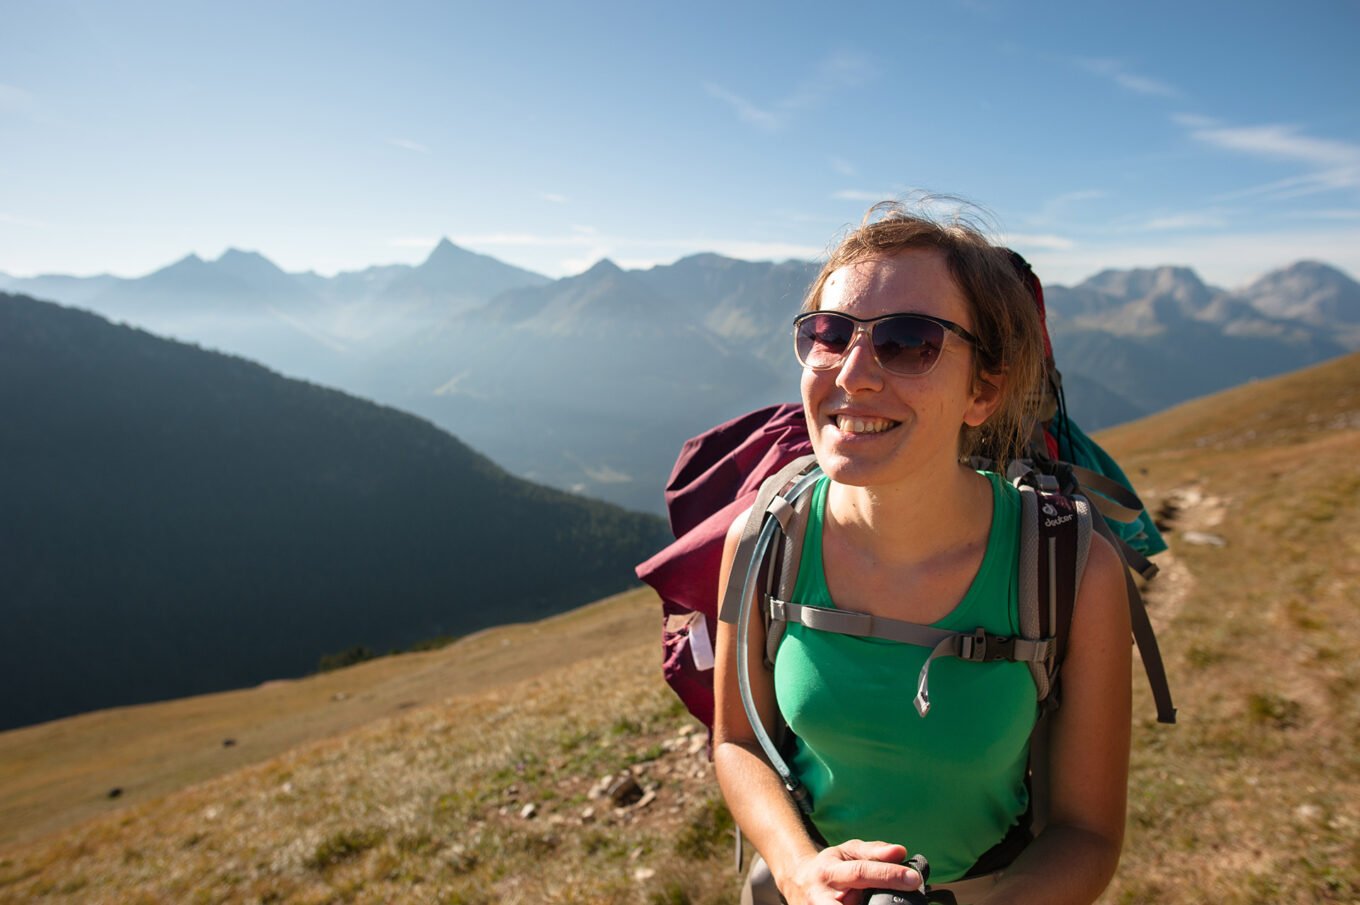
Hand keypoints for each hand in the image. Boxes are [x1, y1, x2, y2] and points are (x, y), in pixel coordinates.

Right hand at [782, 839, 923, 904]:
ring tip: (886, 904)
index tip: (914, 878)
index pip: (861, 871)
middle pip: (852, 903)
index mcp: (830, 870)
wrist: (796, 882)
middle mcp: (821, 895)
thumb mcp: (847, 852)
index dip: (888, 874)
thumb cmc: (830, 866)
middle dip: (879, 904)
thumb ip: (874, 851)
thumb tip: (900, 852)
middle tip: (906, 904)